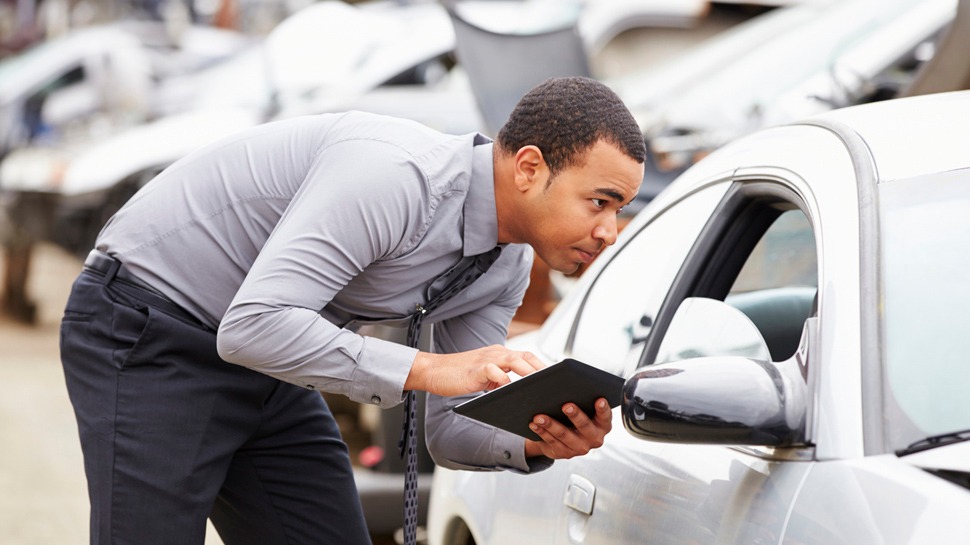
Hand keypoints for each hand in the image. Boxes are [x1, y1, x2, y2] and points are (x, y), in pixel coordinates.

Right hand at [406, 344, 544, 395]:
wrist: (434, 371)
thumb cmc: (459, 375)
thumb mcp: (485, 377)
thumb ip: (501, 381)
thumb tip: (518, 393)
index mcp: (499, 354)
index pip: (526, 356)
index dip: (542, 366)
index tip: (556, 378)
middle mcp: (496, 353)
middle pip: (525, 356)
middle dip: (542, 369)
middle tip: (556, 383)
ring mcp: (486, 359)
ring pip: (514, 360)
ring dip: (529, 372)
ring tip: (541, 386)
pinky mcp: (476, 368)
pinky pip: (495, 372)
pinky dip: (505, 381)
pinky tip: (511, 391)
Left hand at [524, 398, 611, 459]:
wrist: (563, 435)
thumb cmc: (573, 413)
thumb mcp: (580, 405)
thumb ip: (578, 394)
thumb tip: (559, 380)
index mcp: (603, 423)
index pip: (605, 416)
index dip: (603, 408)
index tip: (599, 400)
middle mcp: (594, 438)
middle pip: (585, 426)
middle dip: (575, 415)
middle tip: (566, 406)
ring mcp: (580, 448)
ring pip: (564, 435)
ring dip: (551, 424)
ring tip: (539, 416)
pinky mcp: (565, 453)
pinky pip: (552, 442)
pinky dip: (542, 432)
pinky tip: (534, 424)